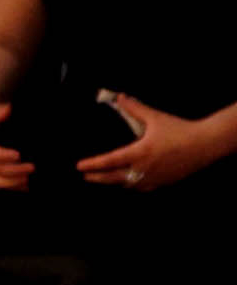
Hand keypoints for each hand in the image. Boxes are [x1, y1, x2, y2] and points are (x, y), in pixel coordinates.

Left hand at [75, 93, 227, 193]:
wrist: (205, 144)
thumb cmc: (179, 129)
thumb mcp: (155, 117)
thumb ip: (135, 108)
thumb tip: (120, 97)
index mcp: (139, 153)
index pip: (110, 161)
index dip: (93, 165)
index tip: (79, 166)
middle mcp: (144, 168)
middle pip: (115, 178)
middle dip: (98, 178)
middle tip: (85, 176)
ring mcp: (155, 177)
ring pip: (129, 185)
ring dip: (114, 182)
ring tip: (104, 179)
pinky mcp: (165, 181)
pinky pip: (144, 187)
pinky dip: (132, 186)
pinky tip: (129, 183)